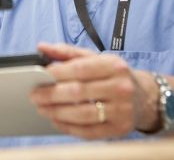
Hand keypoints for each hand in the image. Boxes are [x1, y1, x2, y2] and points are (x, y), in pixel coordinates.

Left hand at [30, 43, 159, 138]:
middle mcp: (120, 87)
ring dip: (57, 112)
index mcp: (113, 65)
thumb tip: (42, 46)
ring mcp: (122, 110)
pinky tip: (56, 121)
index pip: (80, 69)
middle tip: (34, 95)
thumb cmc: (111, 74)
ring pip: (83, 114)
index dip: (57, 73)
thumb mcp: (93, 57)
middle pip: (79, 92)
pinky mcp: (120, 129)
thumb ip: (66, 52)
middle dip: (52, 94)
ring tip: (41, 108)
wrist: (143, 96)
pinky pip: (90, 131)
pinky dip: (69, 128)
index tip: (39, 76)